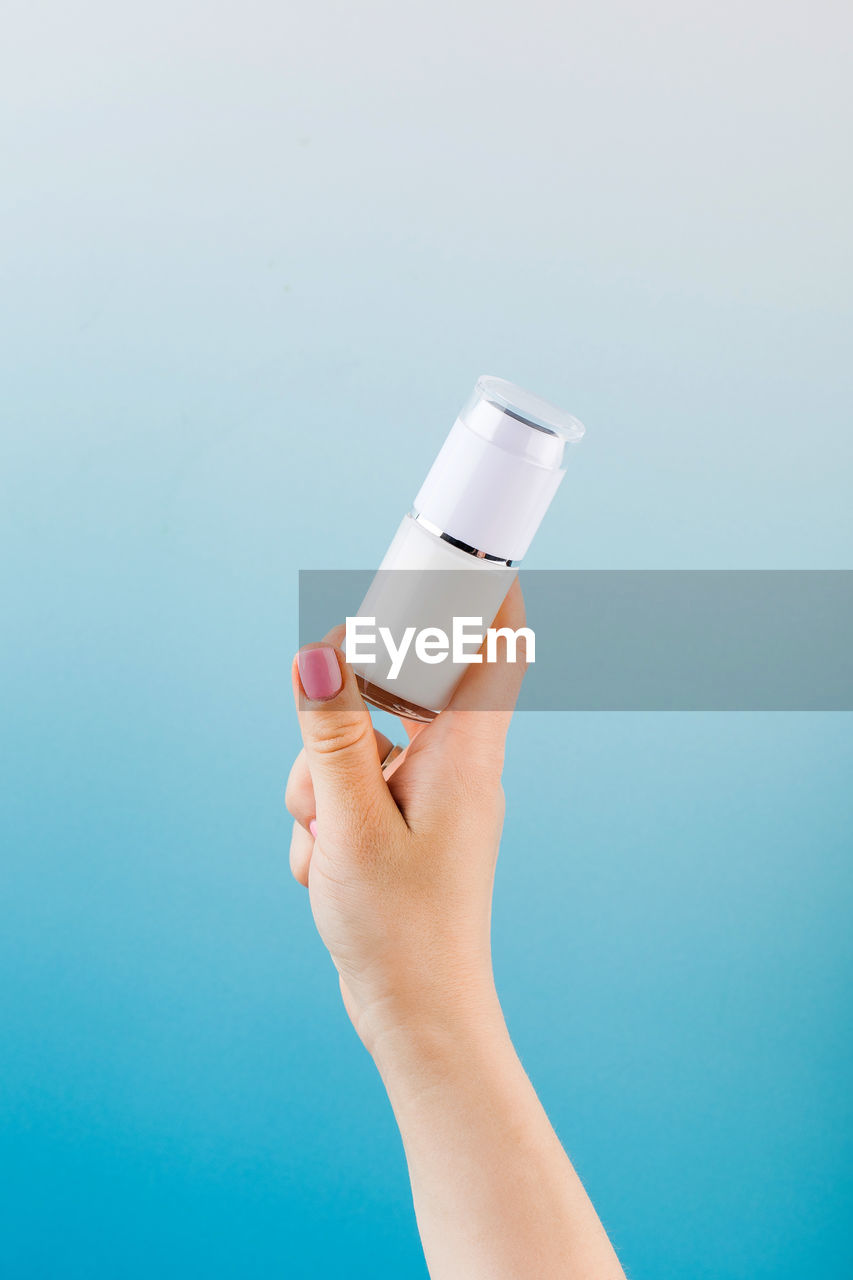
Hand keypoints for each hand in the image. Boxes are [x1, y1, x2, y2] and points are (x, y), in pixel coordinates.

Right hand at [286, 581, 526, 1056]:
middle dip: (345, 715)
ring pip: (364, 743)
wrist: (418, 1019)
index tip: (455, 553)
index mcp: (466, 755)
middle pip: (404, 689)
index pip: (495, 649)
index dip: (482, 594)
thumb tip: (315, 651)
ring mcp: (430, 798)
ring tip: (324, 841)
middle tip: (325, 761)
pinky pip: (356, 788)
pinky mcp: (404, 827)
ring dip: (324, 781)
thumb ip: (330, 735)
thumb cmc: (400, 928)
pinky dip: (329, 817)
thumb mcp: (349, 823)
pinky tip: (325, 867)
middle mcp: (457, 768)